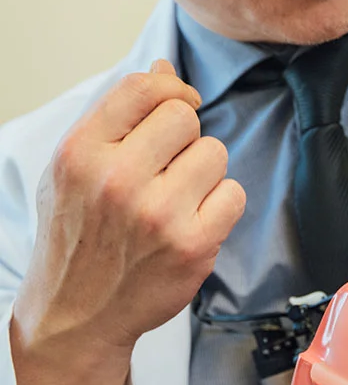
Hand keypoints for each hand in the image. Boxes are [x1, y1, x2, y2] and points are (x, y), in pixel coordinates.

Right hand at [14, 59, 245, 358]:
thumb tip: (165, 68)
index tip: (179, 104)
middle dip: (184, 137)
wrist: (76, 317)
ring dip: (203, 173)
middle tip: (166, 168)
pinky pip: (234, 193)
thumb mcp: (75, 167)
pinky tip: (192, 223)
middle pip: (185, 117)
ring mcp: (157, 214)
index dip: (171, 88)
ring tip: (174, 200)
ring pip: (214, 153)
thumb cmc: (78, 234)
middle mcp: (117, 180)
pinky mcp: (192, 245)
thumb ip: (118, 115)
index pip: (143, 88)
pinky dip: (221, 205)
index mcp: (81, 152)